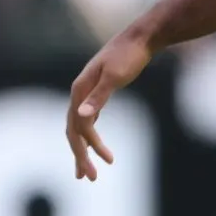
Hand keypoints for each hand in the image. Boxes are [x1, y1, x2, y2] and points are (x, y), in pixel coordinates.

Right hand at [66, 25, 154, 180]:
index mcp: (80, 89)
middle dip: (81, 156)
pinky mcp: (98, 89)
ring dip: (83, 148)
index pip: (78, 127)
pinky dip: (89, 133)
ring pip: (80, 125)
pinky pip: (88, 117)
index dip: (88, 149)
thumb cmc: (130, 56)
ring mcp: (87, 90)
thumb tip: (83, 115)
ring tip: (87, 170)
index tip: (105, 165)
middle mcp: (79, 91)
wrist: (141, 37)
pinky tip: (93, 141)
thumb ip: (99, 97)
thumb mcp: (115, 76)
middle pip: (74, 130)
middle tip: (91, 179)